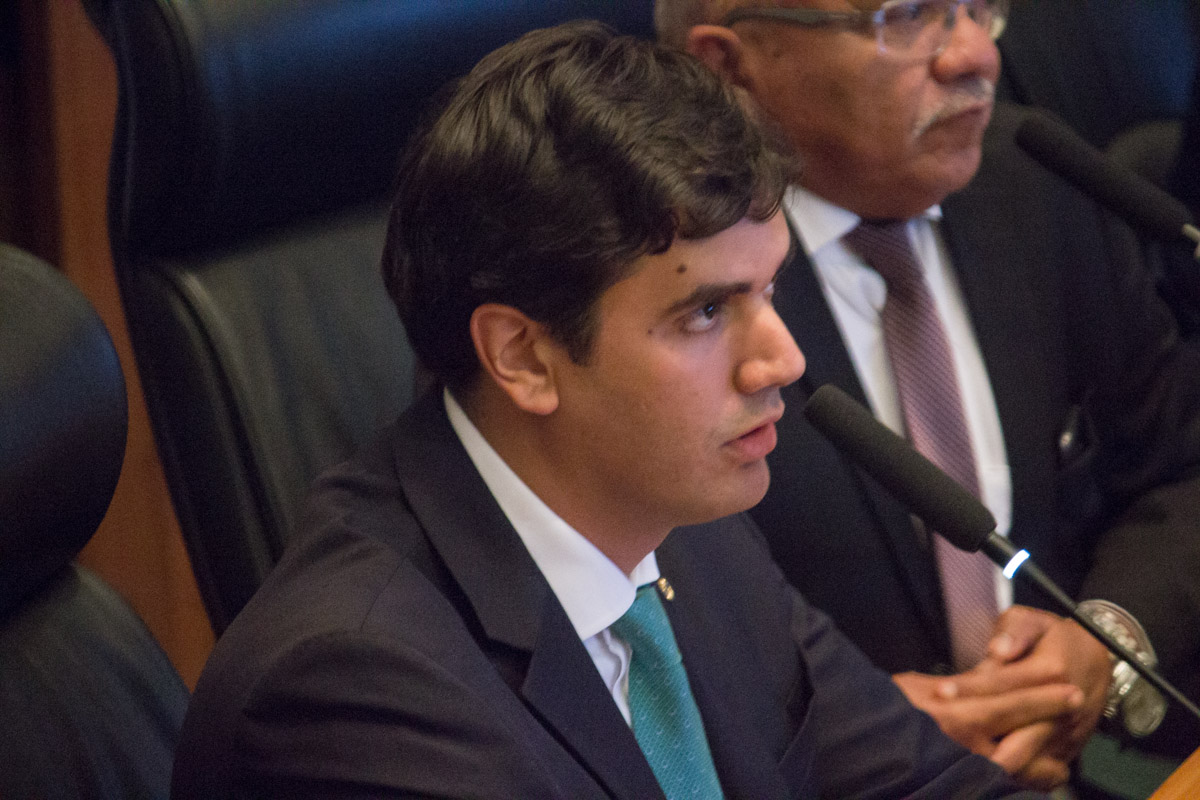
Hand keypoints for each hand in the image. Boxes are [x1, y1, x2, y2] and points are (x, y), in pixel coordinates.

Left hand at [893, 605, 1110, 789]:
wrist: (1099, 662)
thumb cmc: (1055, 638)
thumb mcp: (1034, 620)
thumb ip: (1015, 631)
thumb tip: (998, 650)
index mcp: (1050, 671)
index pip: (1003, 684)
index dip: (969, 689)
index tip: (941, 692)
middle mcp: (1060, 708)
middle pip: (1015, 734)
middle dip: (978, 738)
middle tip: (941, 729)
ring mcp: (1063, 733)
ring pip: (1024, 759)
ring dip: (991, 757)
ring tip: (954, 748)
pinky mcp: (1065, 750)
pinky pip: (1035, 770)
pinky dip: (1008, 767)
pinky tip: (978, 758)